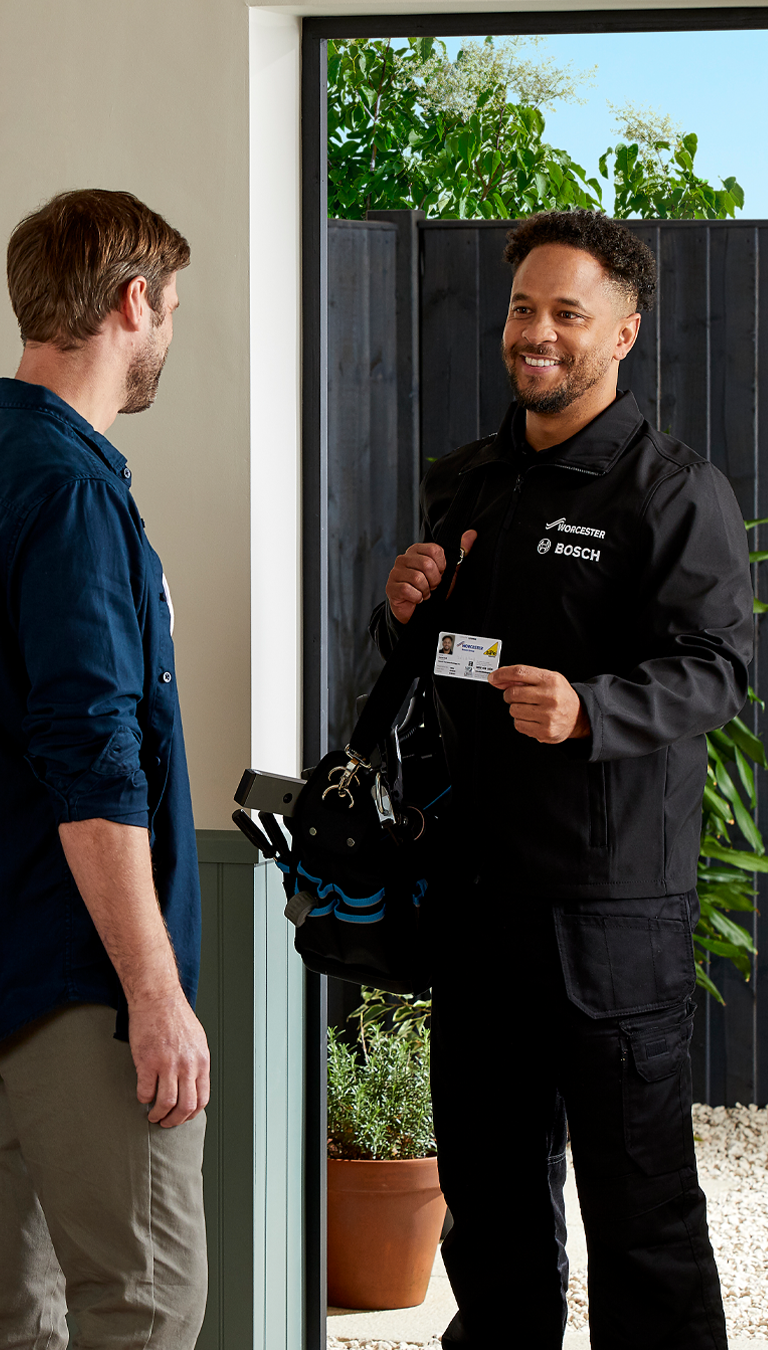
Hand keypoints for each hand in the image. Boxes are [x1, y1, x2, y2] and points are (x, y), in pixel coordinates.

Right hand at [129, 989, 210, 1127]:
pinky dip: (143, 1098)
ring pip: (166, 1103)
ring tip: (153, 1114)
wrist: (157, 997)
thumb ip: (197, 1062)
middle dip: (175, 1120)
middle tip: (166, 1122)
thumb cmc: (176, 1016)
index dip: (191, 1114)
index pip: (202, 1099)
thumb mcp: (197, 1040)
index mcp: (201, 1061)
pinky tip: (142, 1095)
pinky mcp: (147, 1061)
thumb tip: (194, 1083)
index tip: (182, 1117)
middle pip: (185, 1106)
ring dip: (158, 1114)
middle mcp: (187, 1065)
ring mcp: (167, 1064)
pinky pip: (145, 1091)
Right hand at [385, 530, 476, 623]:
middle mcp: (404, 558)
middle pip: (427, 564)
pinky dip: (417, 598)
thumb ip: (461, 551)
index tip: (440, 574)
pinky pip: (408, 590)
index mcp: (417, 550)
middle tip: (431, 586)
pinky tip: (416, 598)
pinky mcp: (391, 587)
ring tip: (424, 592)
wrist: (418, 611)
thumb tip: (473, 533)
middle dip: (434, 580)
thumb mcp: (450, 570)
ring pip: (418, 578)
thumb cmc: (432, 589)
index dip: (441, 566)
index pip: (435, 550)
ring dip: (425, 590)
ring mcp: (395, 572)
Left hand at [488, 664, 590, 743]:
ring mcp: (548, 715)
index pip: (520, 672)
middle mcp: (550, 697)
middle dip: (510, 695)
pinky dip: (521, 722)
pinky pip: (518, 725)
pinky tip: (533, 719)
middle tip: (519, 697)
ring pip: (513, 710)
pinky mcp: (544, 731)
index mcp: (551, 680)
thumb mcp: (547, 679)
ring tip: (530, 709)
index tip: (493, 677)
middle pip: (512, 693)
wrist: (579, 716)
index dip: (502, 674)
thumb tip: (498, 680)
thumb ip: (524, 677)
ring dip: (516, 709)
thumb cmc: (560, 696)